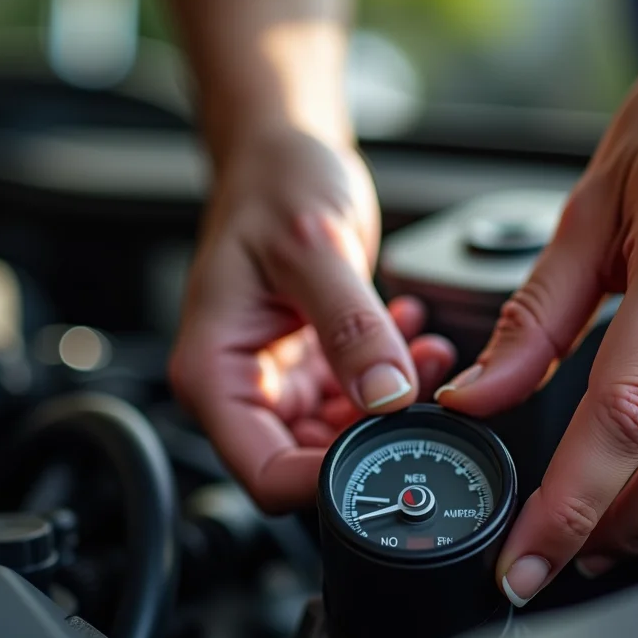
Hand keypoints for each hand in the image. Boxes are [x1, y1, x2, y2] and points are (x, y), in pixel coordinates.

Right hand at [169, 127, 455, 510]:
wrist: (282, 154)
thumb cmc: (272, 186)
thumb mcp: (313, 248)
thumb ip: (351, 327)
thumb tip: (386, 396)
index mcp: (214, 373)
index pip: (265, 473)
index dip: (327, 483)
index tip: (390, 458)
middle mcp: (241, 388)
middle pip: (306, 464)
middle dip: (371, 440)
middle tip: (420, 392)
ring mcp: (279, 383)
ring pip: (342, 438)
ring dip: (391, 407)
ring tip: (423, 350)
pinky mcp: (312, 369)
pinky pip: (359, 403)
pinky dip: (393, 380)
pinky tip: (411, 336)